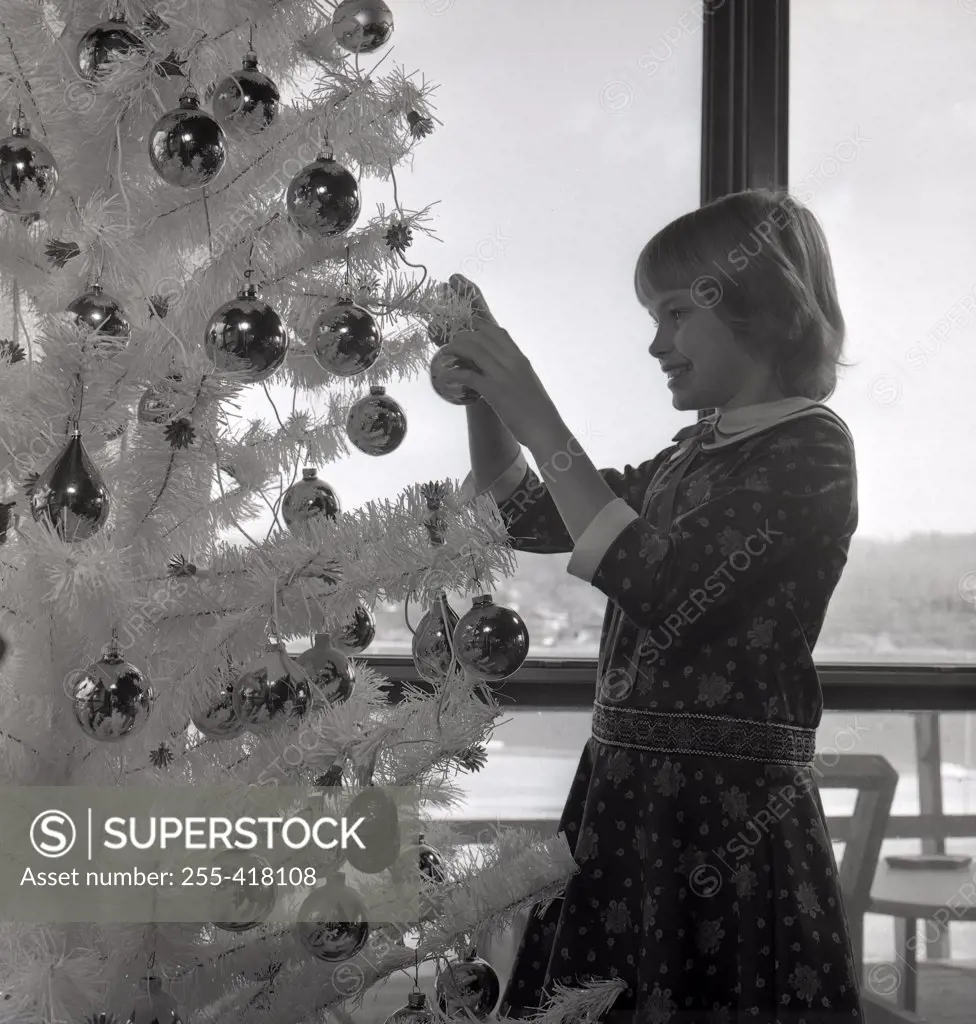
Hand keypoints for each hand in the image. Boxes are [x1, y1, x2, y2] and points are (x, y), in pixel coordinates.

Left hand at [441, 275, 561, 448]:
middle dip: (463, 337)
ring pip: (475, 352)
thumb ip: (515, 372)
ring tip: (445, 354)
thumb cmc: (538, 410)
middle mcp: (512, 363)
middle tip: (452, 343)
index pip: (500, 334)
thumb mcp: (528, 382)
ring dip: (456, 350)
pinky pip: (469, 376)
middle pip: (483, 339)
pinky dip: (454, 374)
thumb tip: (499, 369)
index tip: (470, 324)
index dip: (482, 325)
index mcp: (521, 360)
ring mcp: (503, 377)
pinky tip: (445, 377)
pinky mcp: (494, 392)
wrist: (544, 427)